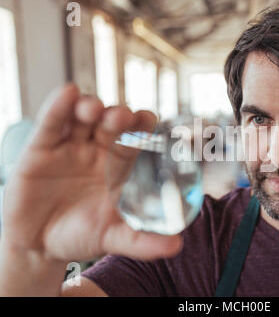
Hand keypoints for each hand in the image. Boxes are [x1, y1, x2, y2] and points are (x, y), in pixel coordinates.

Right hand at [1, 84, 181, 262]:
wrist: (39, 245)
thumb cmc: (81, 236)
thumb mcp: (113, 238)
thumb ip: (143, 241)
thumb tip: (177, 246)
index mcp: (119, 166)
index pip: (136, 138)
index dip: (143, 126)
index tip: (150, 120)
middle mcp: (98, 151)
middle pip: (111, 124)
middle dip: (118, 116)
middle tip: (124, 117)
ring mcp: (71, 146)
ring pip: (83, 117)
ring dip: (91, 107)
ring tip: (95, 110)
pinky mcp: (41, 148)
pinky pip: (52, 123)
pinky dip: (58, 107)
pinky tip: (68, 94)